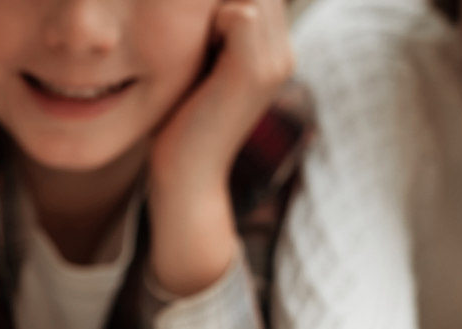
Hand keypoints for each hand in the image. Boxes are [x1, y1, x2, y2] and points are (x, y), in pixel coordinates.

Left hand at [147, 0, 294, 295]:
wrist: (184, 178)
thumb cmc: (178, 124)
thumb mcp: (195, 69)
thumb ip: (206, 36)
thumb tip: (191, 5)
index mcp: (273, 55)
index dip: (220, 4)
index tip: (193, 30)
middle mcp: (283, 56)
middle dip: (216, 3)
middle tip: (187, 35)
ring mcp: (274, 63)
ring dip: (210, 8)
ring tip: (187, 43)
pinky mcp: (255, 71)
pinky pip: (239, 12)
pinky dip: (208, 21)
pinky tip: (187, 52)